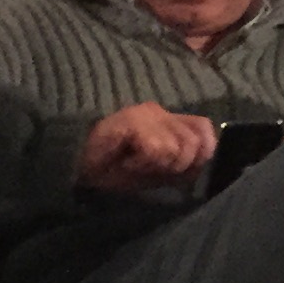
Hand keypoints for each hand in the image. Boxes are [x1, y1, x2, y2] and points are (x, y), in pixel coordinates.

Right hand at [78, 102, 217, 193]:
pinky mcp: (133, 120)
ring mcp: (147, 114)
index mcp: (170, 121)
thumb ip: (185, 162)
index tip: (176, 169)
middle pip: (195, 144)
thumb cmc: (117, 169)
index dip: (200, 154)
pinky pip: (157, 149)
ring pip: (179, 147)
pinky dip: (144, 163)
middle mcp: (161, 112)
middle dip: (176, 166)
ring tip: (137, 164)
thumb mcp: (159, 170)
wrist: (77, 167)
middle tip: (149, 167)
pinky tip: (128, 163)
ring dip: (159, 165)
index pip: (206, 130)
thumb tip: (206, 159)